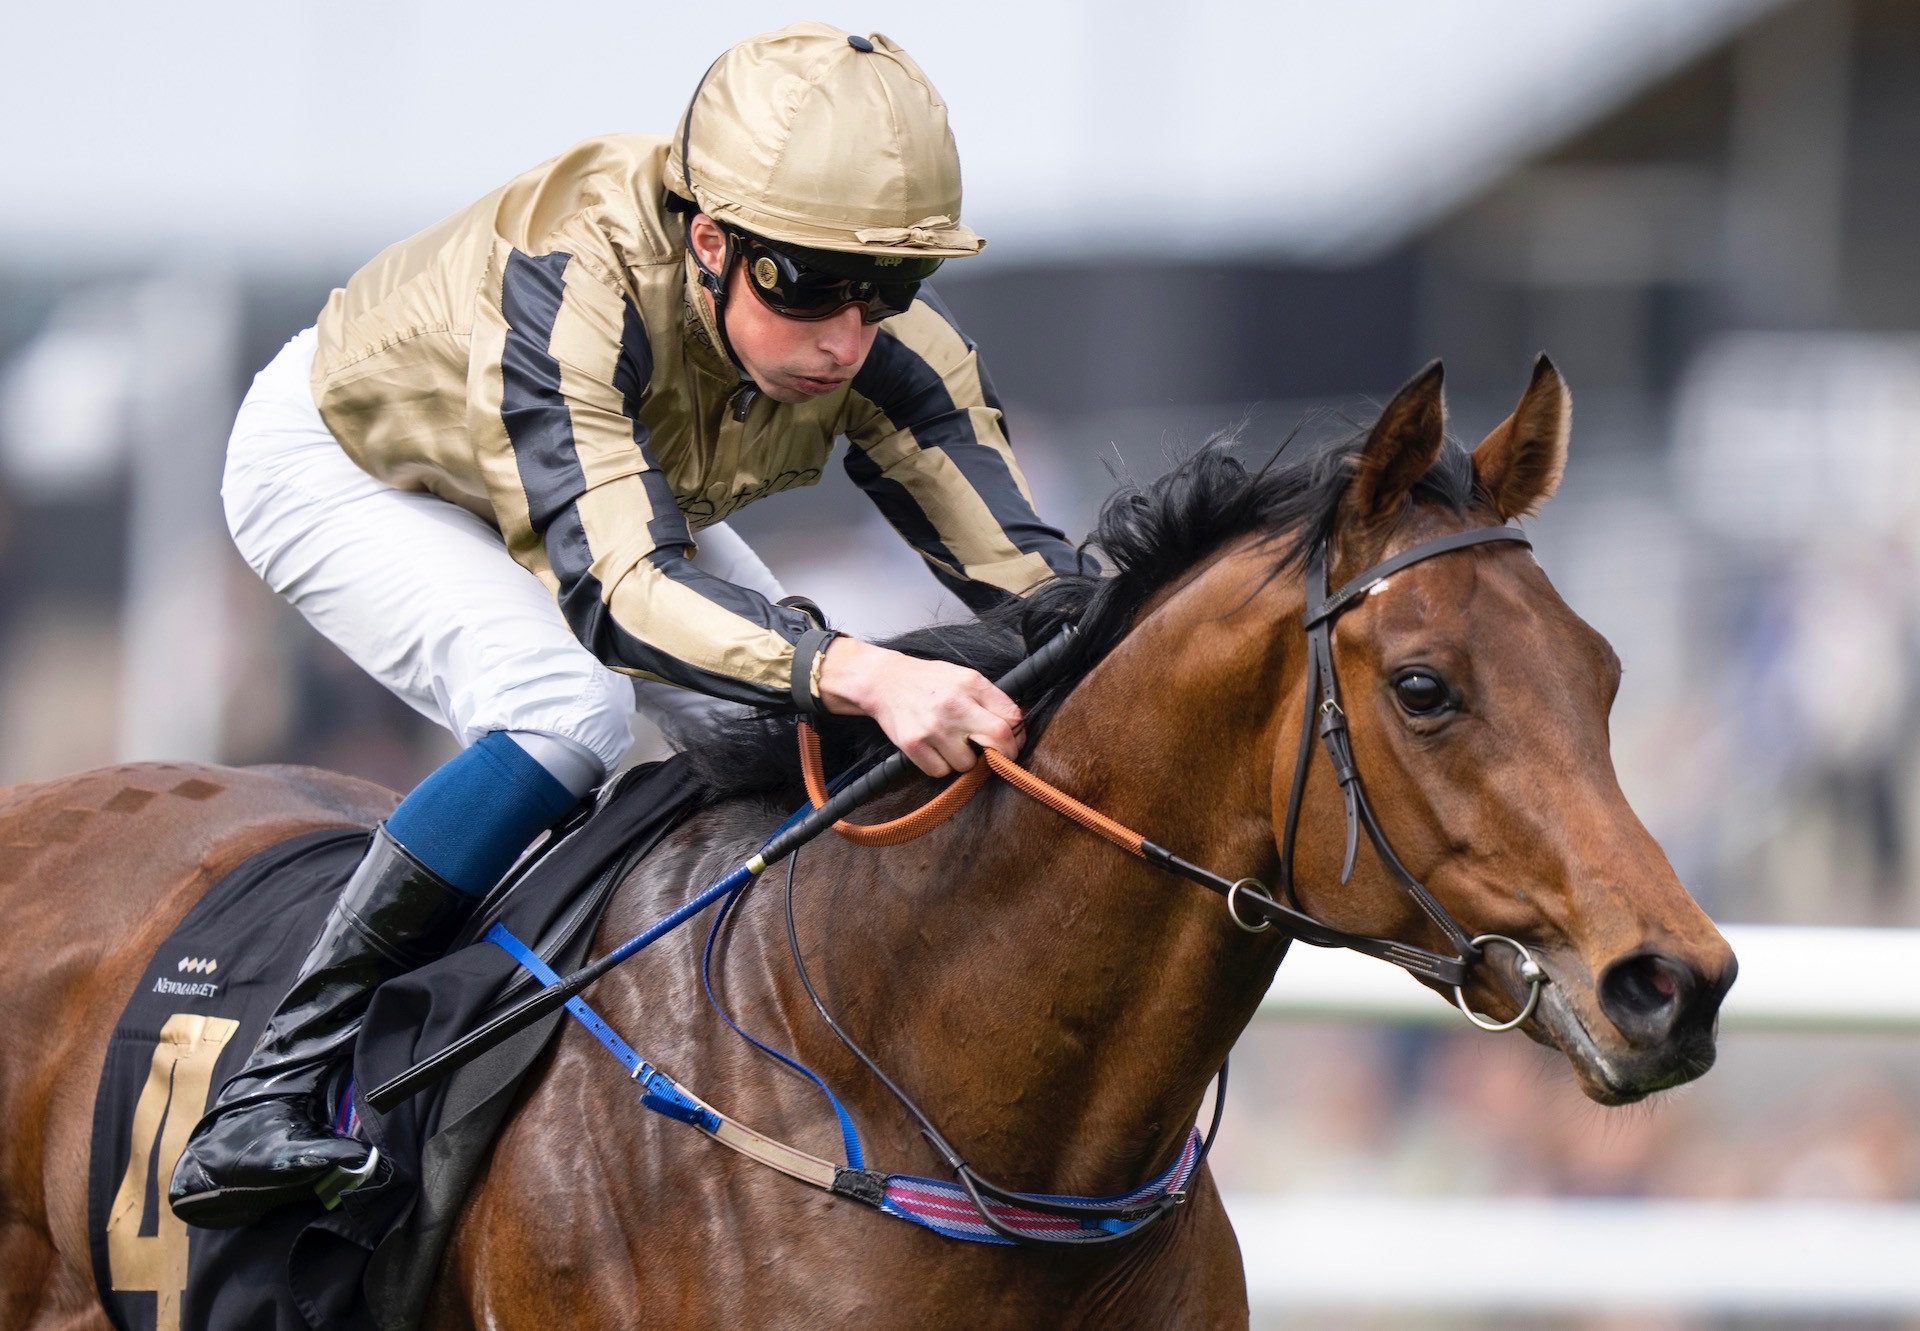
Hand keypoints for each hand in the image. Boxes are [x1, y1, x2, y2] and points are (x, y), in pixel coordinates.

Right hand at [816, 637, 1022, 776]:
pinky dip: (941, 765)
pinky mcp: (913, 744)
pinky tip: (936, 749)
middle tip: (995, 754)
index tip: (1012, 741)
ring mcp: (932, 727)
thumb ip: (991, 698)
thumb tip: (1018, 725)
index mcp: (971, 684)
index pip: (1012, 718)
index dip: (1017, 735)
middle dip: (1003, 754)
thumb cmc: (929, 681)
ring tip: (954, 744)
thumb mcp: (965, 678)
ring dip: (965, 760)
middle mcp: (953, 705)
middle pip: (998, 741)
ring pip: (968, 764)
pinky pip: (941, 771)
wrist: (884, 681)